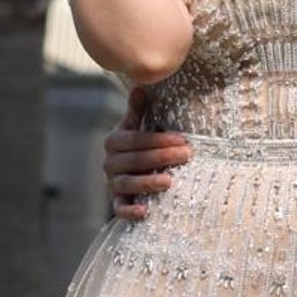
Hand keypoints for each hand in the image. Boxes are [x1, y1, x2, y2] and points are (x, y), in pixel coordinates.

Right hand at [103, 89, 191, 217]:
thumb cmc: (137, 145)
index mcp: (114, 142)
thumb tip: (141, 85)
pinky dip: (130, 211)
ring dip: (147, 183)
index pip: (136, 140)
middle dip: (161, 157)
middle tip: (187, 155)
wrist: (126, 172)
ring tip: (169, 181)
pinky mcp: (117, 202)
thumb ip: (137, 110)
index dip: (158, 140)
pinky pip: (120, 209)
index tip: (182, 139)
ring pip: (127, 184)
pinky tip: (145, 212)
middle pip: (135, 160)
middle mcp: (110, 163)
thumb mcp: (135, 126)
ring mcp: (112, 183)